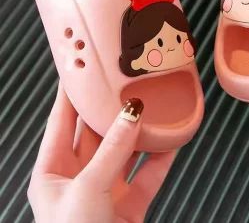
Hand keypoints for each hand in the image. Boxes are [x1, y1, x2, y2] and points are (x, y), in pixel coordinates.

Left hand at [28, 88, 175, 222]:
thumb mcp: (88, 188)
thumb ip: (113, 149)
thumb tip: (132, 113)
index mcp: (52, 171)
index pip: (62, 120)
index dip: (71, 93)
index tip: (82, 68)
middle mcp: (78, 176)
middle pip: (97, 132)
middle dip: (111, 107)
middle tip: (125, 81)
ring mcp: (105, 189)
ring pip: (125, 150)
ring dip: (140, 131)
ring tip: (154, 105)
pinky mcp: (129, 204)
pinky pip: (147, 174)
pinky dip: (161, 157)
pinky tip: (172, 140)